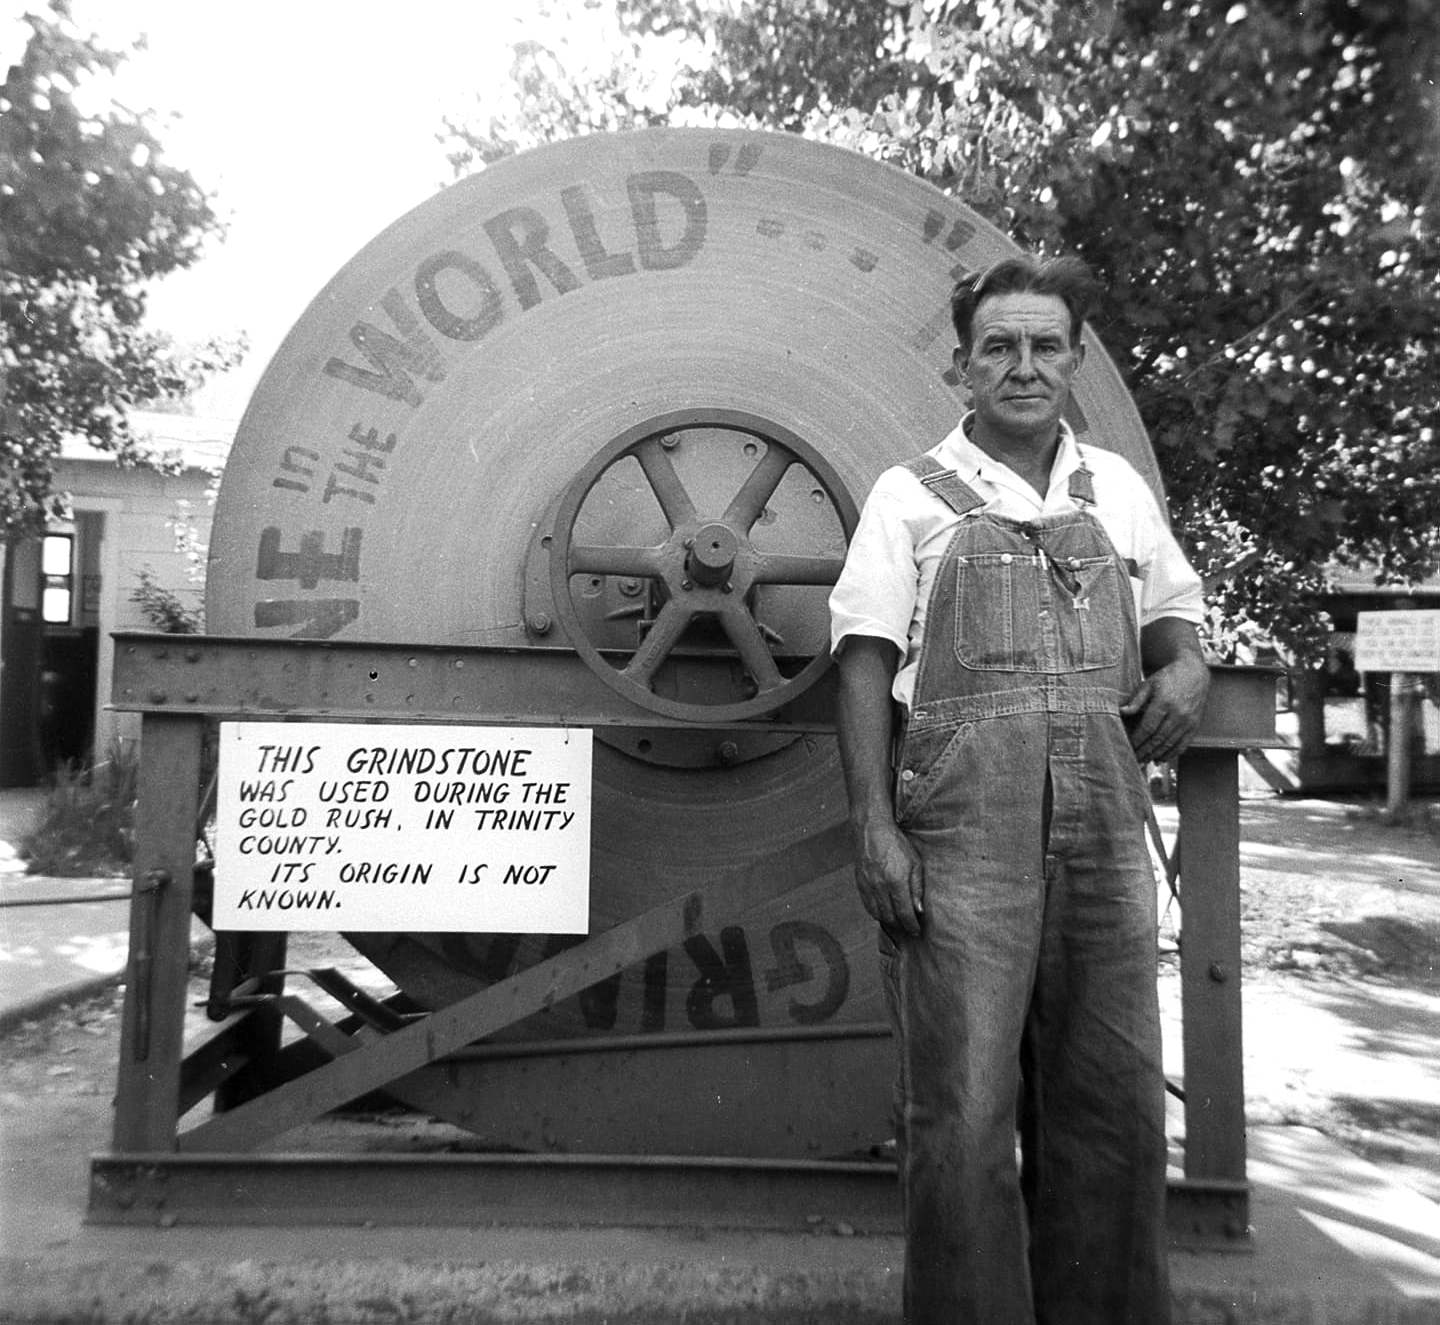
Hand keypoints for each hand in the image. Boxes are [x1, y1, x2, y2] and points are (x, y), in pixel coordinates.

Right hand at [851, 813, 924, 937]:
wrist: (872, 830)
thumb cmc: (896, 844)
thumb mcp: (915, 863)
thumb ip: (917, 887)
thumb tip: (918, 909)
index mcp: (896, 881)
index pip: (904, 912)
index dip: (911, 925)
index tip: (916, 930)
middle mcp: (880, 887)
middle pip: (890, 917)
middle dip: (901, 926)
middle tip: (909, 930)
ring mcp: (868, 886)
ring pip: (877, 914)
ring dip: (889, 922)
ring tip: (897, 923)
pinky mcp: (859, 884)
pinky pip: (867, 906)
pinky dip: (876, 913)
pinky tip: (884, 913)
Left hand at [1121, 653, 1209, 763]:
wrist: (1193, 672)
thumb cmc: (1167, 677)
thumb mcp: (1149, 684)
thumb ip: (1136, 700)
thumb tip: (1121, 712)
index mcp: (1164, 702)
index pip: (1148, 727)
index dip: (1137, 740)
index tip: (1128, 746)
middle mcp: (1178, 713)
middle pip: (1159, 739)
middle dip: (1145, 751)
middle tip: (1133, 759)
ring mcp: (1188, 720)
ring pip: (1170, 744)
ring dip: (1156, 755)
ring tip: (1143, 761)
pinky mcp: (1195, 725)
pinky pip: (1183, 744)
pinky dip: (1171, 754)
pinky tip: (1160, 759)